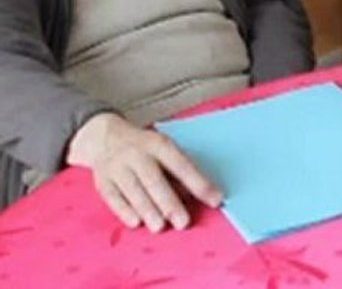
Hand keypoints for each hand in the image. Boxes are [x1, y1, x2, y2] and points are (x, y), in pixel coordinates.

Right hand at [67, 113, 221, 231]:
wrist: (105, 137)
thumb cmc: (144, 147)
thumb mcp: (163, 149)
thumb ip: (176, 171)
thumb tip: (191, 195)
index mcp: (159, 144)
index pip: (182, 165)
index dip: (199, 183)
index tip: (216, 199)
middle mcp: (138, 154)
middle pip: (154, 180)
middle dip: (169, 203)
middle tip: (183, 222)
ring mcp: (118, 167)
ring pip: (133, 190)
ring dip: (148, 210)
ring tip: (160, 227)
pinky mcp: (103, 181)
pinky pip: (113, 197)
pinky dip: (124, 211)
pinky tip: (135, 223)